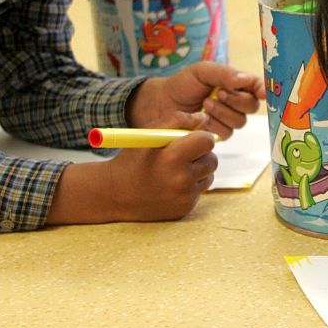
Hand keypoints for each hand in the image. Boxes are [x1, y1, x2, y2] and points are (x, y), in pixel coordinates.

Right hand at [102, 127, 217, 220]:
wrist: (115, 194)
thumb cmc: (133, 159)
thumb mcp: (149, 134)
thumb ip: (178, 120)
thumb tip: (204, 119)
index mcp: (172, 157)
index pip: (207, 141)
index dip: (201, 137)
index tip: (192, 139)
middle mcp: (181, 180)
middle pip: (212, 160)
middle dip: (201, 154)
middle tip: (183, 154)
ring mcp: (184, 197)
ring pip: (208, 176)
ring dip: (198, 170)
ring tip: (174, 169)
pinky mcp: (185, 209)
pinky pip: (199, 191)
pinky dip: (190, 186)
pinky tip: (170, 185)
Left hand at [127, 61, 264, 139]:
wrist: (161, 103)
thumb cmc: (182, 84)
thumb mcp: (202, 71)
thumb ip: (224, 74)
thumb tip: (245, 80)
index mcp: (234, 83)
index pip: (256, 86)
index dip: (263, 89)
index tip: (263, 93)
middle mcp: (235, 102)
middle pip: (252, 106)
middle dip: (236, 100)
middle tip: (218, 93)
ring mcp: (227, 119)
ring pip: (240, 121)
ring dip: (222, 112)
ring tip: (205, 104)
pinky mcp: (217, 134)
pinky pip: (227, 133)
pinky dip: (214, 125)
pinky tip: (201, 118)